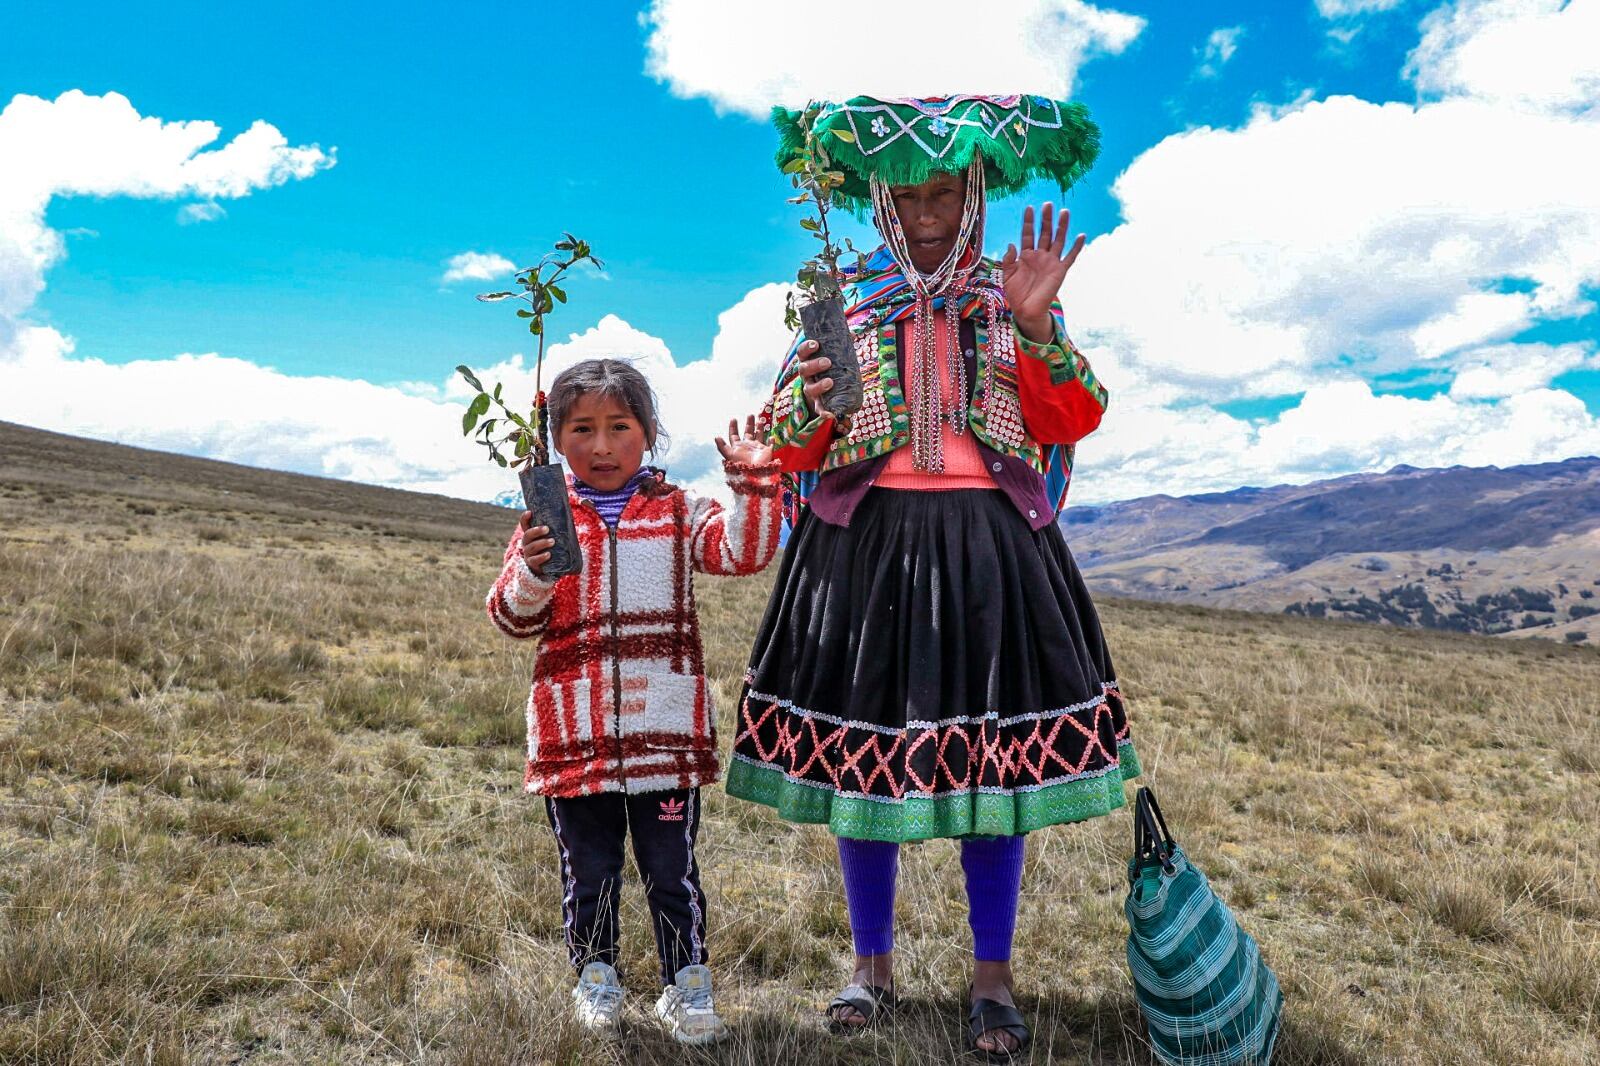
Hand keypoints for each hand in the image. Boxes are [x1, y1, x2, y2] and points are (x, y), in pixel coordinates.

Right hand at [516, 512, 554, 573]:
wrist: (548, 569)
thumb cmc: (551, 549)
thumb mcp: (551, 538)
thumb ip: (555, 530)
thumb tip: (568, 518)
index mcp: (530, 535)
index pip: (524, 525)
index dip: (524, 518)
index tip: (530, 512)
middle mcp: (526, 543)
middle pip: (527, 535)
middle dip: (536, 531)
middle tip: (547, 529)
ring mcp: (528, 554)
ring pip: (531, 547)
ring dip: (542, 543)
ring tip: (552, 541)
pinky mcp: (532, 564)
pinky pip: (535, 560)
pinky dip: (541, 557)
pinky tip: (548, 554)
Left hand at [716, 415, 774, 465]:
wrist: (754, 474)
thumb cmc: (741, 465)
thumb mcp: (729, 455)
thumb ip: (722, 446)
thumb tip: (716, 437)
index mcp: (738, 446)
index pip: (734, 435)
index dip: (733, 427)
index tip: (733, 419)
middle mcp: (748, 446)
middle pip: (748, 432)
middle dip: (749, 424)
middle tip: (750, 415)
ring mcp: (758, 449)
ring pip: (759, 436)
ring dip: (760, 428)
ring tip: (760, 420)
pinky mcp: (767, 452)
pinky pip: (770, 445)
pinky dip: (772, 441)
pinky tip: (772, 437)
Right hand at [792, 339, 835, 418]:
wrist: (826, 393)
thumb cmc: (829, 370)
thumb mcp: (833, 358)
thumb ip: (840, 347)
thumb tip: (852, 334)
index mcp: (808, 361)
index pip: (802, 353)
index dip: (806, 347)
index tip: (815, 343)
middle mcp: (806, 376)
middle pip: (803, 369)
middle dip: (814, 365)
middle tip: (827, 362)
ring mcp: (811, 390)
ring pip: (809, 388)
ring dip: (819, 385)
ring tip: (830, 382)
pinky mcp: (818, 404)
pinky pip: (819, 409)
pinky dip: (823, 412)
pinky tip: (830, 414)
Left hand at [1000, 202, 1084, 343]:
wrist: (1026, 310)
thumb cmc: (1015, 293)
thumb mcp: (1007, 274)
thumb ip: (1009, 259)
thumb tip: (1012, 244)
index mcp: (1026, 255)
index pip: (1028, 234)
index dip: (1029, 221)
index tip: (1029, 208)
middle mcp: (1040, 255)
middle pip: (1044, 233)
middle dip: (1046, 219)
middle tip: (1048, 204)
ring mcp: (1051, 262)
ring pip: (1058, 240)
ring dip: (1061, 226)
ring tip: (1064, 211)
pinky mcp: (1060, 270)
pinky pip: (1070, 257)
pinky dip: (1077, 247)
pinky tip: (1082, 236)